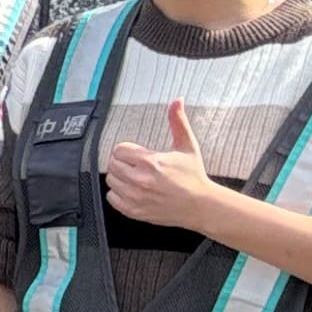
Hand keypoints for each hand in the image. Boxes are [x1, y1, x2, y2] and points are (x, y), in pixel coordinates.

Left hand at [103, 98, 219, 232]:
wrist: (200, 206)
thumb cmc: (193, 176)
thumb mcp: (187, 146)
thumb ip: (178, 122)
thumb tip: (177, 100)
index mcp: (151, 162)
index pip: (119, 149)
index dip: (128, 150)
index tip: (138, 154)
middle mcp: (140, 180)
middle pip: (112, 164)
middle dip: (123, 162)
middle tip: (137, 165)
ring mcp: (135, 197)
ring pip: (111, 180)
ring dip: (120, 177)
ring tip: (137, 177)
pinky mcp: (133, 210)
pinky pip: (111, 198)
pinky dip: (119, 194)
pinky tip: (134, 190)